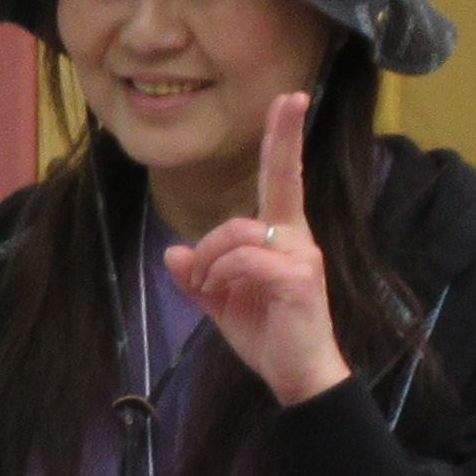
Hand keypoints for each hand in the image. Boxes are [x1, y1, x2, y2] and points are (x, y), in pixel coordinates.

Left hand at [158, 91, 349, 408]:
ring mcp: (301, 255)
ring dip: (211, 262)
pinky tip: (219, 295)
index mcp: (282, 236)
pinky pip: (245, 260)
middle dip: (256, 179)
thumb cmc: (269, 337)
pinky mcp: (298, 278)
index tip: (291, 98)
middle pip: (266, 194)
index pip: (282, 177)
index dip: (284, 138)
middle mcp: (297, 237)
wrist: (298, 377)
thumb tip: (174, 252)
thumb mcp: (222, 305)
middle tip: (251, 180)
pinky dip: (221, 275)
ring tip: (209, 291)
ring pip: (238, 233)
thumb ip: (200, 277)